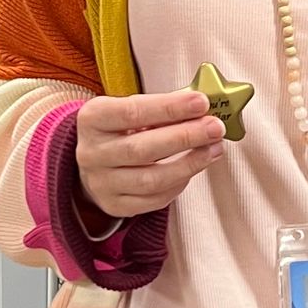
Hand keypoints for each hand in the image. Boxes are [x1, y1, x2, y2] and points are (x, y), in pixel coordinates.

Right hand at [76, 89, 224, 220]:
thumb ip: (162, 108)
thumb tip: (203, 107)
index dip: (169, 107)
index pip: (132, 112)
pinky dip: (180, 183)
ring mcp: (101, 183)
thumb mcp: (131, 109)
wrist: (95, 161)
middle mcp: (91, 153)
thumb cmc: (121, 128)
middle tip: (215, 128)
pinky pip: (155, 199)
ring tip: (214, 148)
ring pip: (151, 179)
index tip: (201, 102)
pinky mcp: (115, 205)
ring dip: (189, 163)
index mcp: (92, 119)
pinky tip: (195, 166)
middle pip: (142, 149)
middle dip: (185, 137)